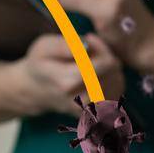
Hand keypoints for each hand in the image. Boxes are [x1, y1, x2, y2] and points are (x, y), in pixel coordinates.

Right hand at [2, 33, 124, 116]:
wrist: (36, 90)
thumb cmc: (41, 64)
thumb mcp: (44, 47)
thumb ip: (65, 45)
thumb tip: (86, 45)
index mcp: (67, 82)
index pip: (103, 64)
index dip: (101, 48)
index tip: (90, 39)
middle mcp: (80, 99)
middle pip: (113, 74)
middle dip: (108, 56)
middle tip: (93, 48)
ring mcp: (89, 109)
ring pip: (117, 83)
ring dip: (111, 68)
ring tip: (95, 60)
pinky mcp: (95, 113)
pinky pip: (116, 93)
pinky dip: (113, 79)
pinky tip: (100, 72)